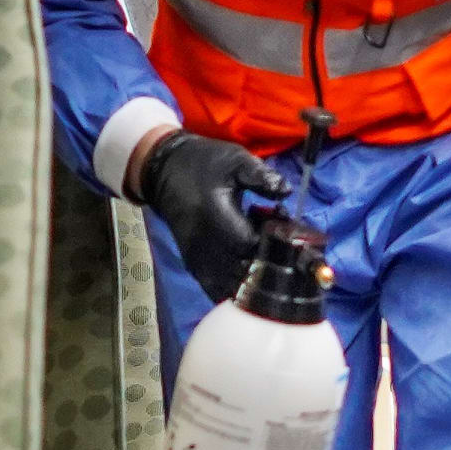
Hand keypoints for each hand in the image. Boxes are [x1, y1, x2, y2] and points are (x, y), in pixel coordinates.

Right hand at [136, 132, 290, 302]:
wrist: (163, 171)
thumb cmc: (202, 162)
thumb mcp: (235, 159)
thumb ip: (261, 176)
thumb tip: (287, 192)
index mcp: (215, 215)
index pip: (249, 244)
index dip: (272, 244)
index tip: (285, 234)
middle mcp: (204, 242)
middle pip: (242, 270)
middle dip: (267, 264)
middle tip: (281, 250)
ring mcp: (196, 257)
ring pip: (230, 286)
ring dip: (253, 280)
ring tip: (267, 262)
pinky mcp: (193, 265)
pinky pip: (216, 289)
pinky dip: (235, 290)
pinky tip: (250, 279)